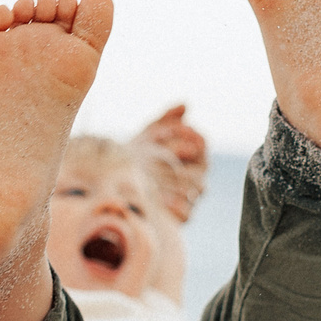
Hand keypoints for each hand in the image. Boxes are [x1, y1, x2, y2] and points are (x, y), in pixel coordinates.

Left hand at [136, 104, 208, 221]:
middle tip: (163, 150)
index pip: (202, 144)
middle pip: (202, 166)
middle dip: (182, 157)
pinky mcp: (182, 215)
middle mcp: (196, 176)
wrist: (118, 183)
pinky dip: (176, 205)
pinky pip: (188, 212)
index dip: (191, 135)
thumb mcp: (149, 134)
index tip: (176, 128)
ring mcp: (191, 196)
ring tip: (159, 174)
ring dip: (180, 180)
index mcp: (193, 156)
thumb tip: (185, 105)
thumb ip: (167, 119)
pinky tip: (160, 197)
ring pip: (198, 188)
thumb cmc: (139, 156)